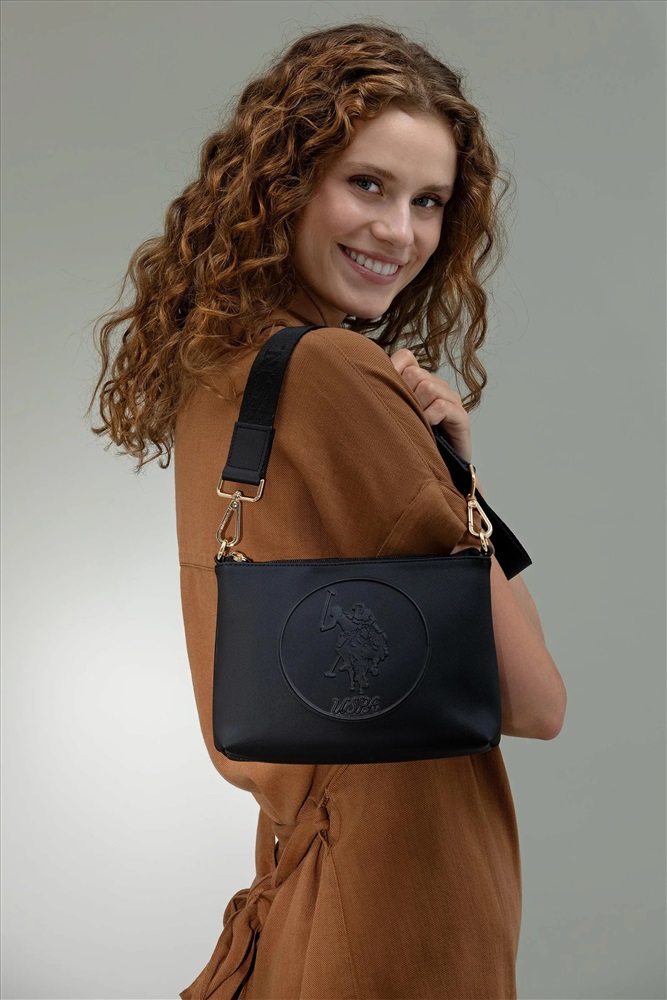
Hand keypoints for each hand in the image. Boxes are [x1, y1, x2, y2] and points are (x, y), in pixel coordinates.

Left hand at [389, 349, 472, 463]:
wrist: (431, 473)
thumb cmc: (408, 444)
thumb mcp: (390, 415)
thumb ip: (379, 395)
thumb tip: (356, 378)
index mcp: (419, 381)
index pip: (406, 357)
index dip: (394, 371)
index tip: (386, 395)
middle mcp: (436, 386)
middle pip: (415, 373)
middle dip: (405, 395)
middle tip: (404, 416)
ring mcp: (450, 400)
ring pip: (428, 387)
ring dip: (418, 408)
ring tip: (416, 425)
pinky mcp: (461, 416)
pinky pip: (441, 406)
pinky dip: (430, 417)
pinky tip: (427, 429)